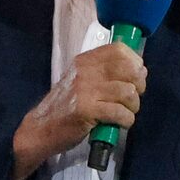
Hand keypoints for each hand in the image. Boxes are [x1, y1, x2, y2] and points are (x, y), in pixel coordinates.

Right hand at [11, 40, 144, 179]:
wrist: (40, 129)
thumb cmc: (64, 107)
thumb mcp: (81, 81)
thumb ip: (104, 73)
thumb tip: (138, 70)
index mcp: (85, 61)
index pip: (119, 50)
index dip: (135, 63)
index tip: (135, 77)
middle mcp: (85, 71)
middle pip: (128, 69)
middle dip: (139, 86)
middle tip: (132, 99)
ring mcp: (85, 90)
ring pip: (128, 92)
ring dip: (133, 106)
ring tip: (125, 113)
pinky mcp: (86, 111)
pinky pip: (120, 112)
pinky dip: (126, 120)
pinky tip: (120, 124)